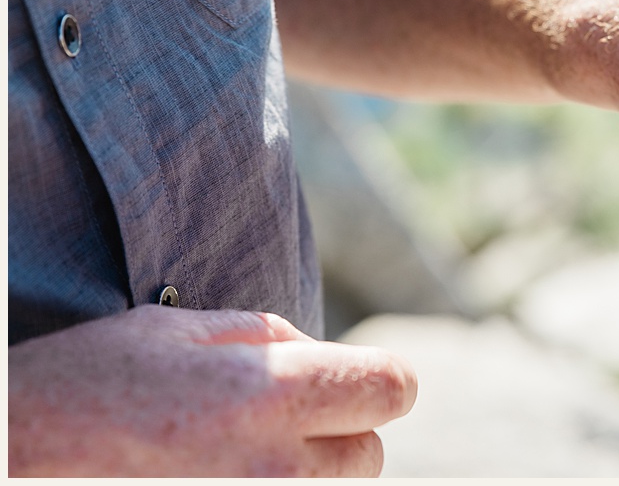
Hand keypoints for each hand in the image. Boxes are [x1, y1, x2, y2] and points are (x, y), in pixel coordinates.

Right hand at [8, 305, 415, 475]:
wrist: (4, 462)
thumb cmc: (74, 393)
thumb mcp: (163, 334)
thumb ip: (261, 336)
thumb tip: (317, 351)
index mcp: (267, 397)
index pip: (394, 388)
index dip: (370, 380)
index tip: (336, 382)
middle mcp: (275, 469)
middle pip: (368, 454)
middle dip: (333, 434)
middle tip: (261, 425)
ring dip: (302, 475)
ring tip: (227, 457)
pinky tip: (210, 477)